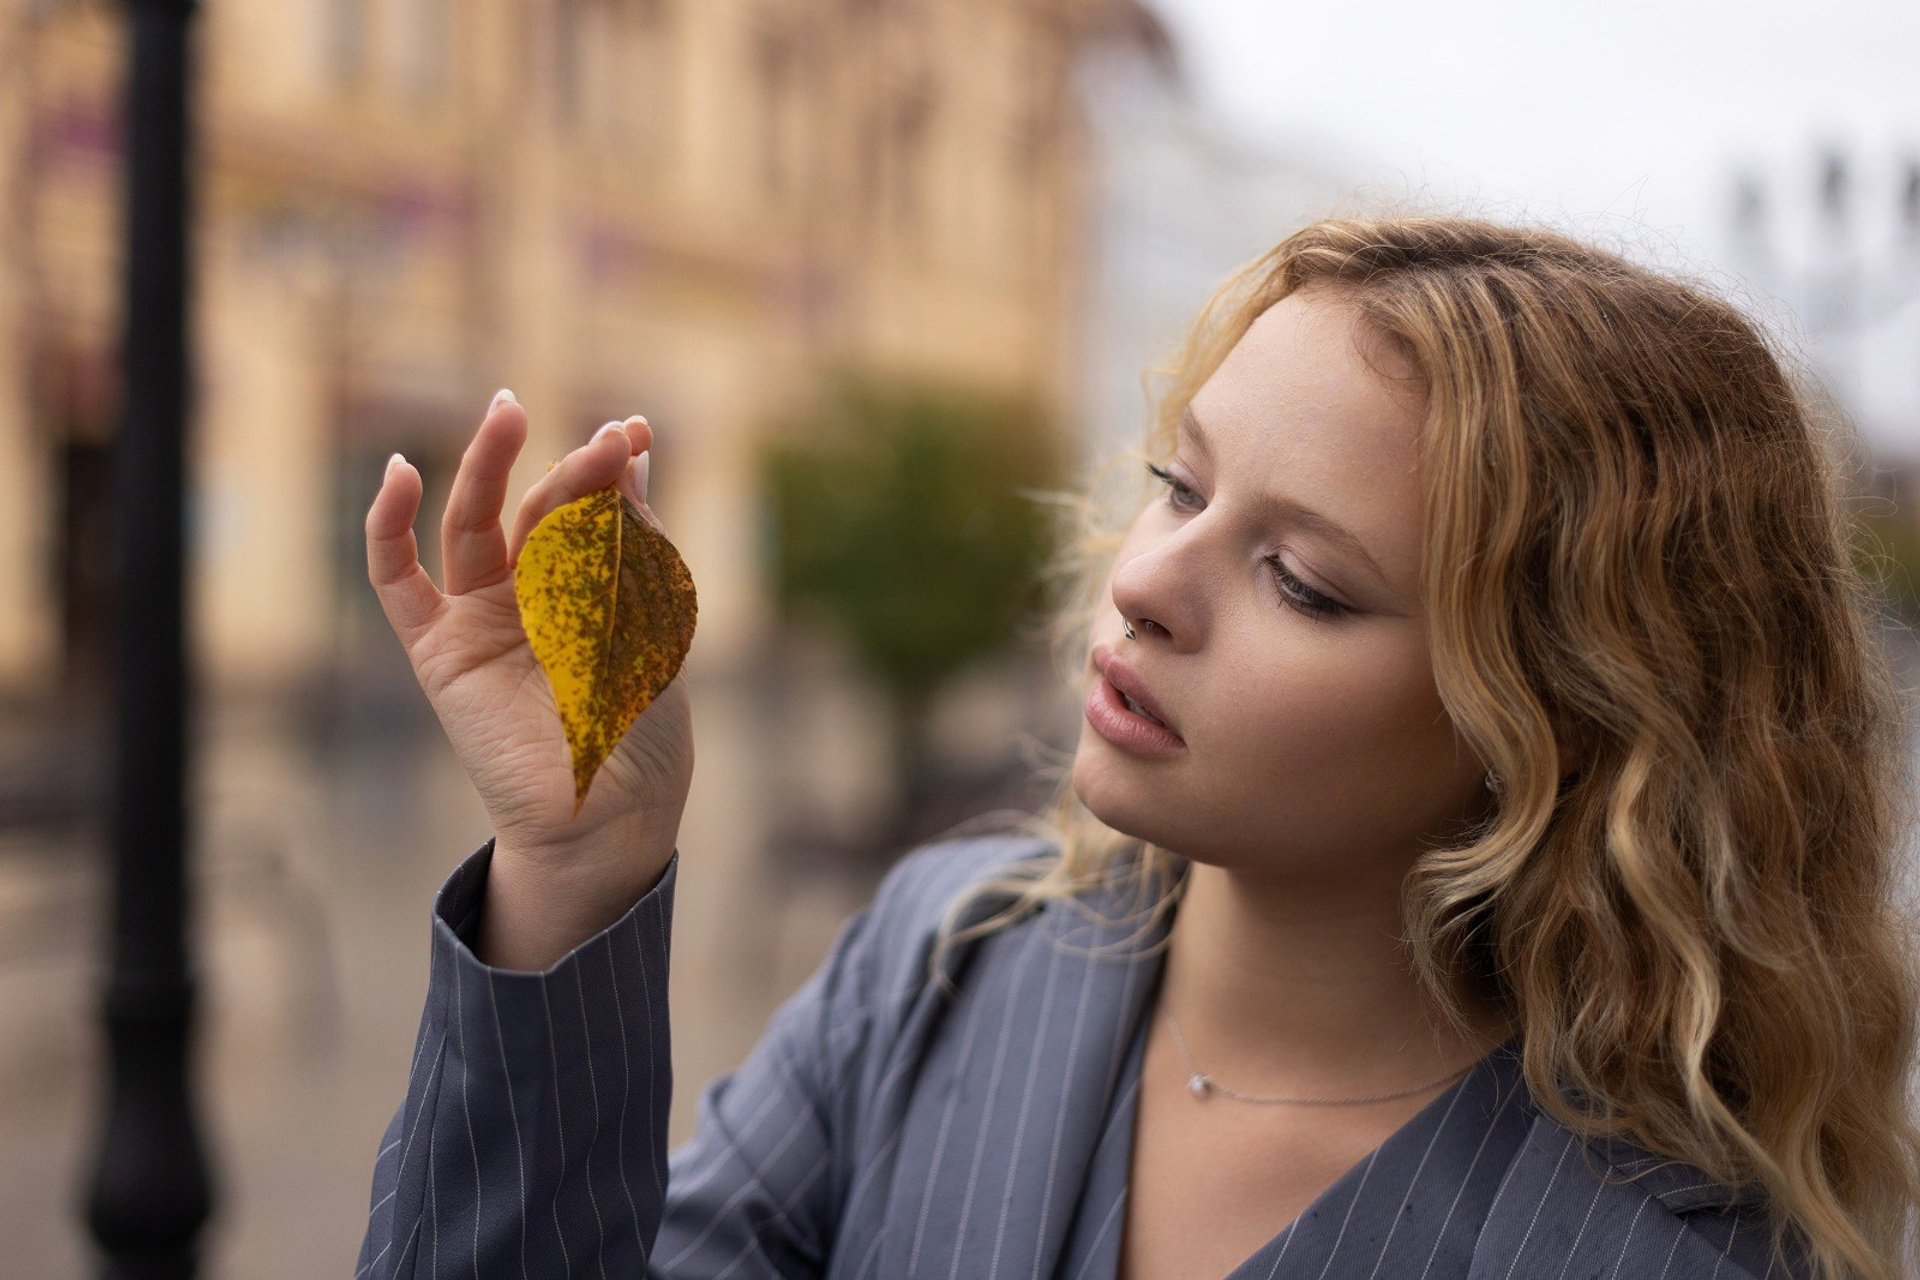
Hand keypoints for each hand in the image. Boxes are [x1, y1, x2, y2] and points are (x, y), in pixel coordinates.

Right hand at [364, 391, 692, 906]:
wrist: (607, 812)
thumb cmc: (640, 723)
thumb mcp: (650, 620)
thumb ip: (634, 541)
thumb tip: (632, 452)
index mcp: (588, 584)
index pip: (590, 506)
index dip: (610, 468)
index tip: (636, 432)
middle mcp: (530, 592)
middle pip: (536, 509)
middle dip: (570, 471)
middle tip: (607, 440)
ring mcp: (480, 616)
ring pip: (471, 524)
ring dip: (485, 466)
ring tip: (507, 414)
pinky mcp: (437, 650)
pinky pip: (397, 581)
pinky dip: (389, 527)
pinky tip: (401, 475)